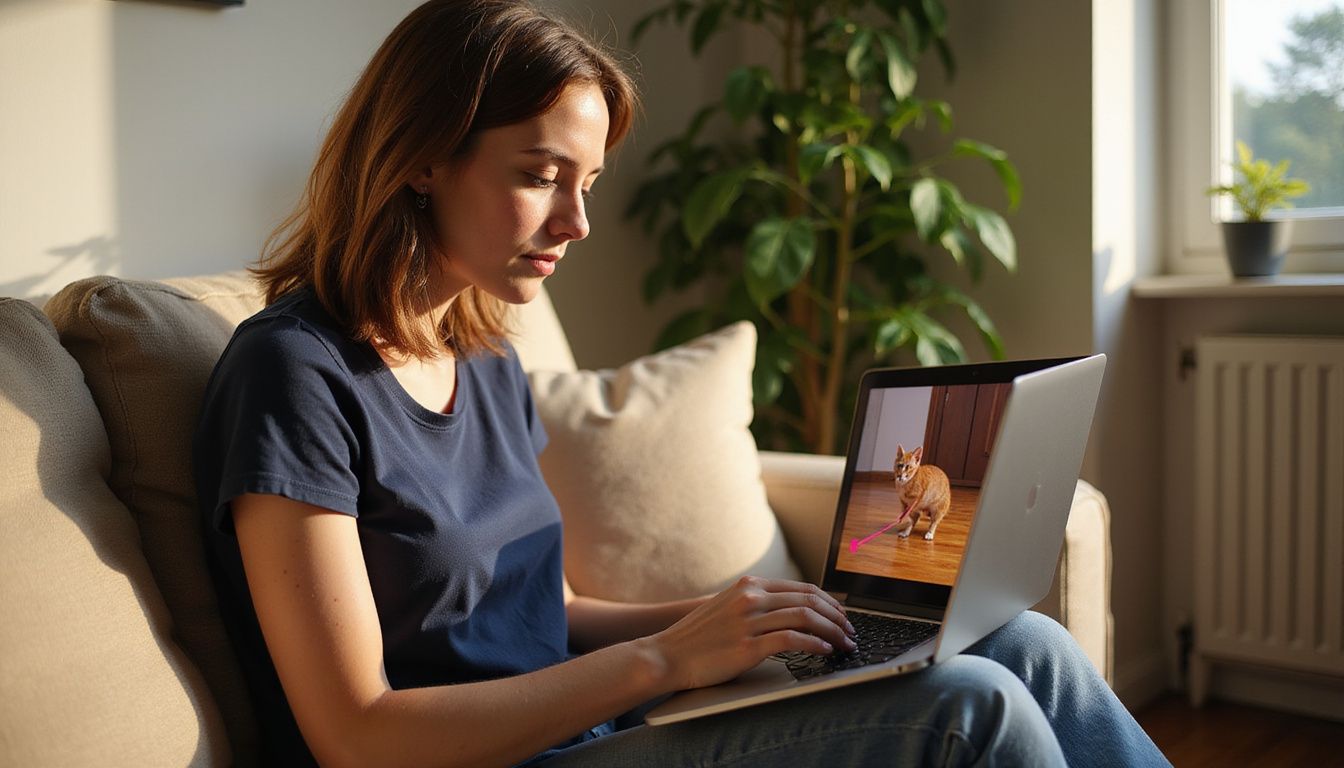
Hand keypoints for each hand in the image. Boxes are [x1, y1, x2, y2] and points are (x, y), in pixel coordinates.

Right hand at [642, 575, 857, 690]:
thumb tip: (790, 611)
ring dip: (832, 631)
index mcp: (749, 585)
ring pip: (805, 617)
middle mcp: (751, 597)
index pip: (801, 588)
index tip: (841, 615)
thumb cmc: (697, 638)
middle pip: (809, 599)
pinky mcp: (748, 646)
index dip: (828, 602)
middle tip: (850, 631)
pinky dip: (815, 644)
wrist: (667, 655)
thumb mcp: (727, 607)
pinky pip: (792, 639)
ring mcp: (749, 620)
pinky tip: (825, 650)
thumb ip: (755, 604)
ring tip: (844, 644)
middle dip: (837, 616)